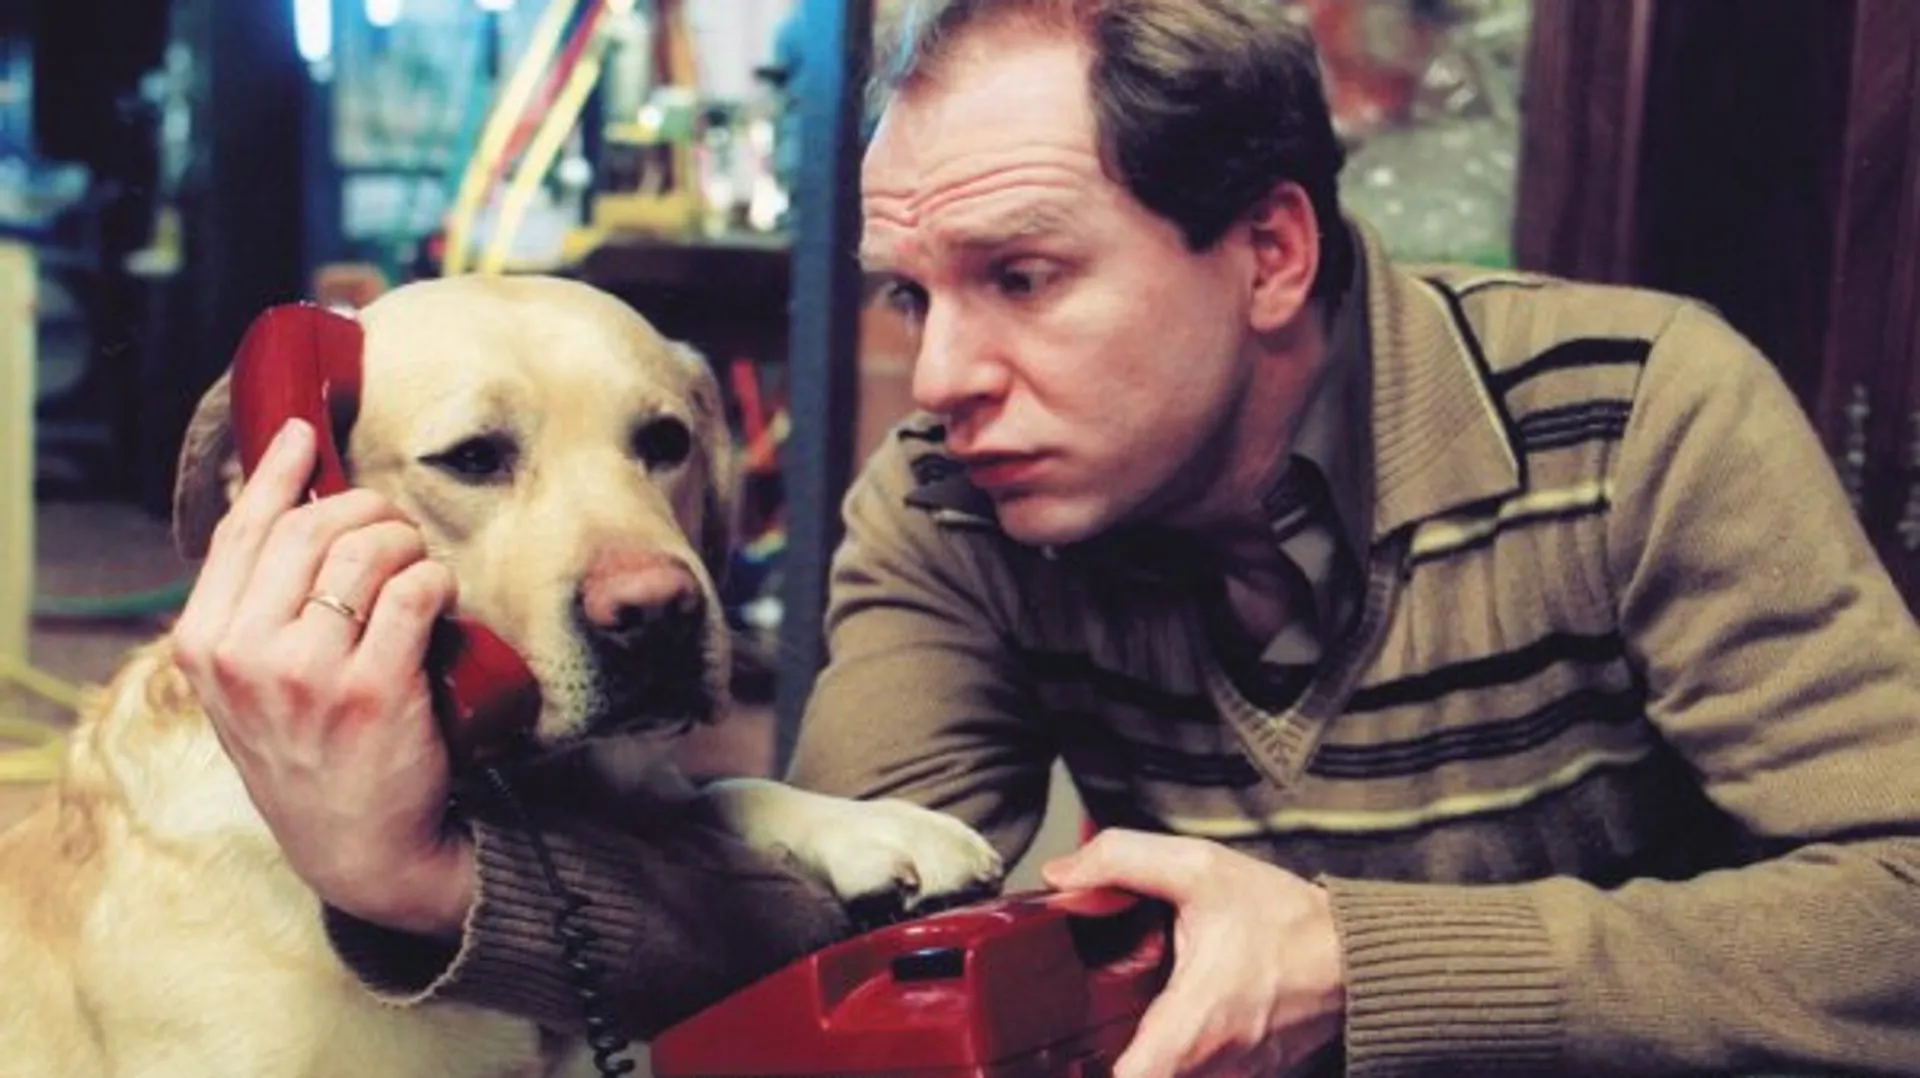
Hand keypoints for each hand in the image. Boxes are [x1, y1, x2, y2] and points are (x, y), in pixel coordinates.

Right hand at [170, 418, 474, 935]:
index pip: (240, 532)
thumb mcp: (249, 682)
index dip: (277, 473)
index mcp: (204, 644)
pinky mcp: (373, 691)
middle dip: (366, 509)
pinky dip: (435, 581)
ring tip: (417, 568)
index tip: (303, 434)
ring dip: (406, 543)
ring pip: (365, 552)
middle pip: (311, 530)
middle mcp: (244, 655)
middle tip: (395, 527)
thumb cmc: (311, 750)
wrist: (356, 846)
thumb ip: (255, 606)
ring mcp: (306, 675)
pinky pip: (414, 593)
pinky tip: (438, 598)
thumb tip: (285, 506)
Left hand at [1044, 829, 1344, 1077]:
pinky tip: (1167, 1022)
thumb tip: (1061, 873)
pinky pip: (1197, 1077)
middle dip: (1104, 1053)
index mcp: (1195, 1022)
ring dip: (1143, 1055)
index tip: (1068, 1044)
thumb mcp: (1200, 867)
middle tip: (1084, 1018)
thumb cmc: (1284, 917)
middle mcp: (1213, 1065)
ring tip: (1123, 1017)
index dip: (1091, 1067)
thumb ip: (1122, 860)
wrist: (1354, 955)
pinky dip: (1175, 1058)